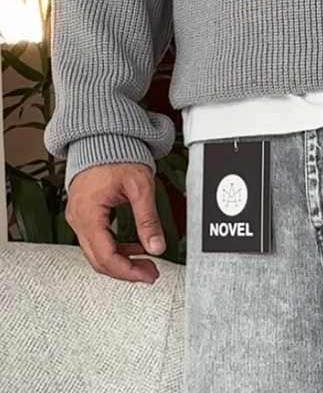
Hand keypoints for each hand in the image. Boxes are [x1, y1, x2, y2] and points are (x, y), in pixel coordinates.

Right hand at [66, 163, 165, 283]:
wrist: (102, 136)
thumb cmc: (117, 153)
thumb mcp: (139, 186)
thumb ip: (148, 219)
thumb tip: (157, 246)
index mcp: (88, 214)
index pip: (105, 256)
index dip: (128, 271)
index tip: (147, 274)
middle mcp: (78, 218)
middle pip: (98, 259)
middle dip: (126, 270)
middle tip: (150, 272)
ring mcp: (78, 216)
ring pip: (97, 251)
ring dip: (121, 260)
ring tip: (145, 262)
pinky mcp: (84, 213)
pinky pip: (97, 239)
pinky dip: (115, 247)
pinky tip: (133, 247)